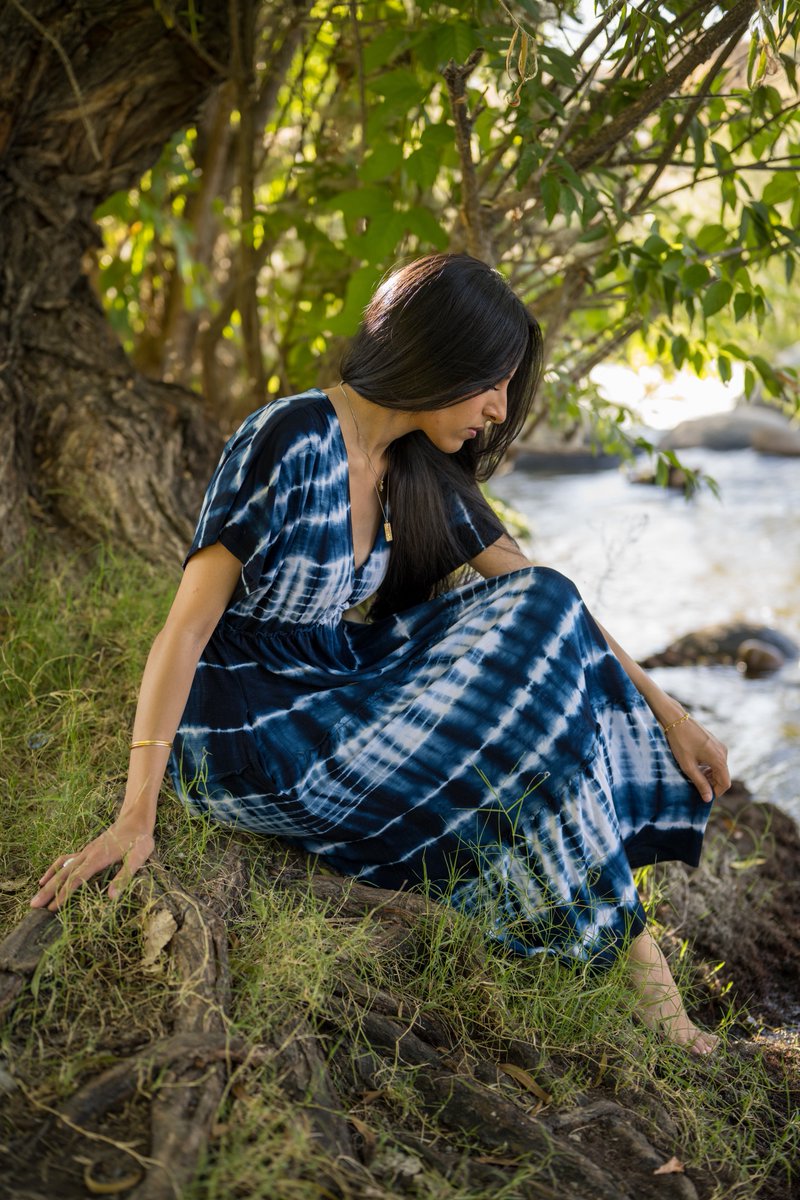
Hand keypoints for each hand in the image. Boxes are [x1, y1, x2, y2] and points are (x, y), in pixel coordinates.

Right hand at [30, 814, 154, 911]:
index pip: (76, 879)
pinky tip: (45, 878)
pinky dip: (53, 869)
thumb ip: (124, 877)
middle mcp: (87, 855)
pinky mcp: (86, 851)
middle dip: (48, 891)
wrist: (135, 819)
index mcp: (98, 859)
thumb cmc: (139, 840)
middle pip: (63, 874)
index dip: (64, 895)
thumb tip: (112, 897)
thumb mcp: (138, 858)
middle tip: (33, 906)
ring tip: (35, 898)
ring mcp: (84, 852)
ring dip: (47, 883)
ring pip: (61, 868)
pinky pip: (64, 860)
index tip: (52, 909)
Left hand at [665, 715, 729, 802]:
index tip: (703, 796)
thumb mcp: (688, 766)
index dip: (716, 792)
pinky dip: (708, 766)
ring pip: (718, 768)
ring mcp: (719, 746)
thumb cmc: (680, 742)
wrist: (676, 719)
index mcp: (719, 759)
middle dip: (711, 783)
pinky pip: (715, 760)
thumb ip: (700, 783)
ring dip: (708, 775)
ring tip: (693, 775)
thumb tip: (708, 799)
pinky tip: (695, 765)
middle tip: (695, 786)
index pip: (725, 783)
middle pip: (722, 775)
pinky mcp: (714, 743)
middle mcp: (723, 752)